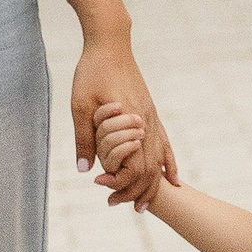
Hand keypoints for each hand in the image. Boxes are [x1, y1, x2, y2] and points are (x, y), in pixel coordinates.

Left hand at [71, 40, 172, 200]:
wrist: (111, 44)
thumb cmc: (91, 72)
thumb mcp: (80, 105)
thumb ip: (84, 138)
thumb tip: (85, 171)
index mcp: (130, 121)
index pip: (133, 165)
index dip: (119, 181)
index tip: (100, 186)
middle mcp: (146, 122)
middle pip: (150, 168)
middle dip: (138, 191)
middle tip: (121, 206)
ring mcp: (152, 117)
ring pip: (161, 159)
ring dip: (154, 184)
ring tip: (146, 205)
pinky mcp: (152, 112)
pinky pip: (166, 144)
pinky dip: (170, 164)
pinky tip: (172, 178)